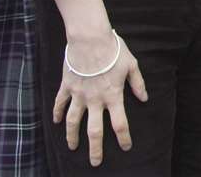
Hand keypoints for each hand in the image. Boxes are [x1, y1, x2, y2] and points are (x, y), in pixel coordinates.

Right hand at [55, 31, 146, 165]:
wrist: (90, 38)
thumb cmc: (114, 49)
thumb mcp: (131, 64)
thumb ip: (137, 83)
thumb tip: (144, 98)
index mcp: (113, 95)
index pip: (120, 123)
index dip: (123, 137)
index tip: (126, 147)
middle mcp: (95, 100)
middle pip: (94, 131)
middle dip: (95, 149)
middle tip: (95, 162)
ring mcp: (79, 94)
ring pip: (74, 122)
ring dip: (72, 136)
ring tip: (73, 147)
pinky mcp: (67, 86)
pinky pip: (60, 103)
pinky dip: (57, 113)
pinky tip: (57, 122)